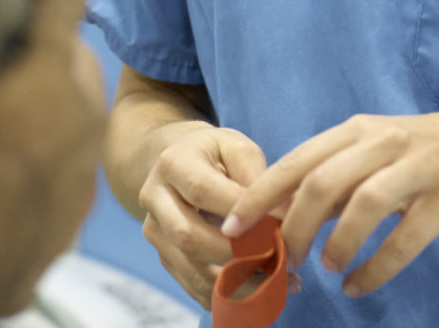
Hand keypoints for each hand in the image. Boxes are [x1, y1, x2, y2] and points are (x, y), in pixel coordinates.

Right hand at [137, 122, 300, 307]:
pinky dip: (228, 292)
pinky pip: (194, 284)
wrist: (177, 165)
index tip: (279, 224)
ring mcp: (155, 231)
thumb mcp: (235, 146)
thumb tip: (283, 214)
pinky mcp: (165, 256)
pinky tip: (259, 288)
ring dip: (237, 280)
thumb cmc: (214, 154)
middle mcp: (155, 198)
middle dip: (237, 253)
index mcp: (173, 163)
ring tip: (277, 281)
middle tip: (277, 257)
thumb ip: (255, 175)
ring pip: (191, 267)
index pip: (203, 191)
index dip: (240, 211)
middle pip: (189, 236)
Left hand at [221, 109, 438, 297]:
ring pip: (364, 204)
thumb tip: (281, 215)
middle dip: (293, 226)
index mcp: (357, 131)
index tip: (233, 226)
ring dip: (337, 242)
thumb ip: (333, 180)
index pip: (297, 160)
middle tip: (282, 260)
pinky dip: (378, 266)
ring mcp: (417, 168)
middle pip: (323, 182)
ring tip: (325, 267)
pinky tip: (358, 285)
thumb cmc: (425, 152)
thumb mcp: (374, 153)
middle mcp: (383, 142)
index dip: (261, 194)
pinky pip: (407, 237)